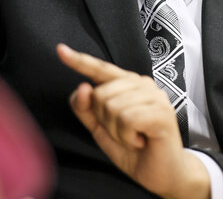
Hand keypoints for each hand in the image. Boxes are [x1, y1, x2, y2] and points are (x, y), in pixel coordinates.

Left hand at [57, 44, 209, 198]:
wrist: (161, 173)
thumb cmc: (132, 148)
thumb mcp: (101, 128)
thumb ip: (86, 109)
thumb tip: (82, 87)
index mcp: (127, 83)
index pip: (100, 69)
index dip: (80, 60)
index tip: (60, 50)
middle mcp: (142, 83)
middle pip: (100, 95)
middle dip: (105, 121)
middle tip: (124, 133)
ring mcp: (155, 95)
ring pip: (112, 107)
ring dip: (117, 132)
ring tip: (134, 137)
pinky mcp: (162, 111)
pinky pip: (127, 119)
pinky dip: (128, 137)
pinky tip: (140, 141)